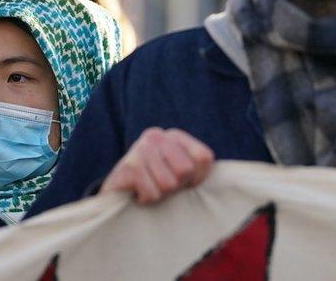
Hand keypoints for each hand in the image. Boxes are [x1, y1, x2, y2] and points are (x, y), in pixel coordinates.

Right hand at [99, 128, 213, 204]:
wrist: (116, 194)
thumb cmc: (153, 184)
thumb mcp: (179, 172)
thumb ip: (198, 167)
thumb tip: (219, 174)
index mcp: (174, 136)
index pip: (204, 157)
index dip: (197, 177)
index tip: (183, 182)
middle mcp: (156, 135)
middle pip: (186, 170)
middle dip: (176, 186)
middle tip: (161, 185)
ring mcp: (141, 148)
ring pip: (169, 184)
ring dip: (160, 194)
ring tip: (148, 187)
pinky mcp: (129, 165)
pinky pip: (153, 193)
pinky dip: (146, 199)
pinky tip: (138, 193)